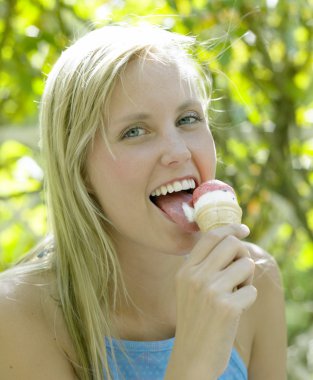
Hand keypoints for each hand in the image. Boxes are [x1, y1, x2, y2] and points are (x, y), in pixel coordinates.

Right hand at [166, 224, 256, 379]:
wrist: (192, 356)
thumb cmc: (196, 319)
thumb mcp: (189, 288)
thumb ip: (204, 265)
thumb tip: (232, 240)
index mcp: (186, 270)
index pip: (211, 237)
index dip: (231, 228)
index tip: (244, 229)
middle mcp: (196, 276)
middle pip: (232, 244)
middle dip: (243, 254)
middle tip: (240, 270)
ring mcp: (210, 290)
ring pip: (246, 264)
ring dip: (246, 279)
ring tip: (235, 294)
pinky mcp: (227, 307)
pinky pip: (252, 290)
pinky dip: (248, 300)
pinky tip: (235, 311)